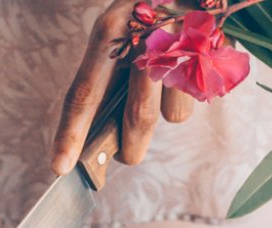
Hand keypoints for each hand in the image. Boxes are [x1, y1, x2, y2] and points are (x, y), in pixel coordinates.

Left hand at [51, 0, 193, 174]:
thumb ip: (106, 80)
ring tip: (159, 83)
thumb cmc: (148, 14)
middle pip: (136, 116)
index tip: (60, 167)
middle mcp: (145, 36)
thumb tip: (99, 138)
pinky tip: (182, 71)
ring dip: (160, 116)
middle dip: (128, 148)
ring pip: (168, 117)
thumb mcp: (119, 34)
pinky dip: (182, 99)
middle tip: (122, 155)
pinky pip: (192, 100)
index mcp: (109, 32)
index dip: (71, 134)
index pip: (84, 93)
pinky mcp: (211, 54)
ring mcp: (182, 45)